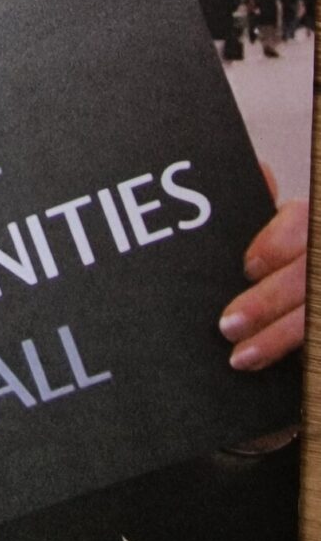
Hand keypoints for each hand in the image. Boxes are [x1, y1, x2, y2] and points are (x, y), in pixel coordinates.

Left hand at [219, 197, 307, 369]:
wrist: (305, 304)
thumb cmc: (284, 265)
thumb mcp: (277, 234)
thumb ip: (260, 212)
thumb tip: (258, 170)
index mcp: (314, 223)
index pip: (304, 222)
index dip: (277, 244)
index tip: (248, 266)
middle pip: (308, 275)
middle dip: (268, 301)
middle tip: (228, 324)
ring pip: (314, 316)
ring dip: (280, 338)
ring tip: (240, 357)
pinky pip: (317, 345)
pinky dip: (305, 358)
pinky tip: (281, 370)